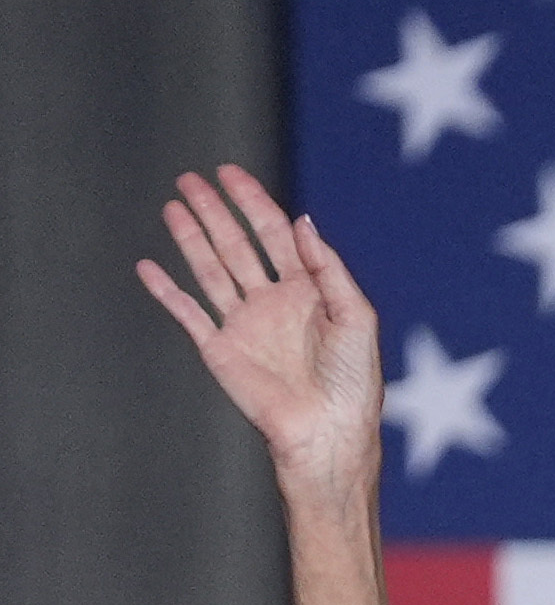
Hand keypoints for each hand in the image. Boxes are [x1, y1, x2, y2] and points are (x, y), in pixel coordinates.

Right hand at [135, 165, 383, 493]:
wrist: (328, 431)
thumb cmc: (353, 381)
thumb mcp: (356, 316)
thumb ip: (329, 267)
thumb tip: (302, 220)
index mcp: (308, 291)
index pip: (275, 235)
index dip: (253, 202)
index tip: (230, 174)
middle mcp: (273, 302)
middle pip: (237, 245)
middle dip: (215, 211)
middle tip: (190, 179)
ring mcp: (245, 324)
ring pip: (211, 269)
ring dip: (191, 237)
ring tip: (173, 205)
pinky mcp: (220, 349)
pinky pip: (187, 312)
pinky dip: (167, 290)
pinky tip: (149, 265)